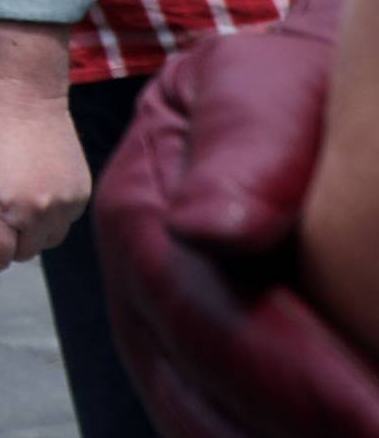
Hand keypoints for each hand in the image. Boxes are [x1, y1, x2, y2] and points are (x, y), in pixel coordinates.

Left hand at [0, 30, 88, 275]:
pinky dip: (48, 215)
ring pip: (44, 241)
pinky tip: (35, 188)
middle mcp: (37, 213)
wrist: (23, 87)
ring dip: (28, 232)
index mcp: (1, 207)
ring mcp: (64, 204)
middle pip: (19, 254)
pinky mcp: (81, 193)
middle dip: (2, 243)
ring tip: (14, 200)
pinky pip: (63, 221)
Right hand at [93, 0, 378, 437]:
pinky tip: (334, 428)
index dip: (286, 377)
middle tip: (374, 429)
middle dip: (289, 427)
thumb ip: (242, 145)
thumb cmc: (287, 91)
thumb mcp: (264, 87)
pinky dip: (275, 433)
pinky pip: (226, 428)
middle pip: (195, 396)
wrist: (299, 101)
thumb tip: (201, 226)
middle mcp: (135, 292)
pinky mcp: (200, 376)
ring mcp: (162, 342)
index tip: (370, 411)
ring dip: (278, 435)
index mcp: (134, 212)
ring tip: (360, 431)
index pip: (198, 317)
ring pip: (205, 425)